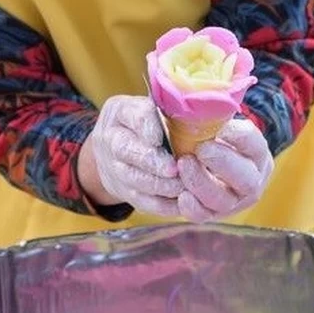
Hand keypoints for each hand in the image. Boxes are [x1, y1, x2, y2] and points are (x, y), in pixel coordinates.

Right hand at [78, 96, 182, 216]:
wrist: (114, 149)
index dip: (146, 126)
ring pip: (133, 179)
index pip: (132, 115)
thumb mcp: (151, 107)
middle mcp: (111, 139)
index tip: (160, 137)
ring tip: (182, 186)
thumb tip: (202, 113)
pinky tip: (181, 202)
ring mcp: (114, 167)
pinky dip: (162, 205)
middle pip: (126, 150)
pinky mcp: (124, 191)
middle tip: (173, 168)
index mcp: (120, 112)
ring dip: (159, 185)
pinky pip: (142, 201)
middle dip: (151, 161)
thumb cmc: (145, 122)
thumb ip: (170, 109)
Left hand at [176, 118, 273, 222]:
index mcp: (257, 154)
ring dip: (202, 183)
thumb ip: (213, 117)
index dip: (237, 136)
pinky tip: (181, 196)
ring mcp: (235, 201)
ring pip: (225, 201)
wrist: (208, 161)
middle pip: (246, 179)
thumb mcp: (217, 124)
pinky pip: (206, 216)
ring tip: (183, 164)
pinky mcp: (215, 214)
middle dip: (223, 163)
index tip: (219, 127)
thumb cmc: (212, 136)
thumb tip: (196, 103)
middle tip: (201, 149)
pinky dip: (193, 208)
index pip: (253, 144)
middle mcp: (253, 180)